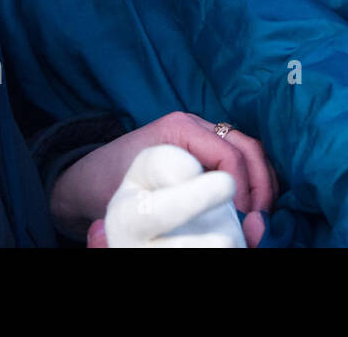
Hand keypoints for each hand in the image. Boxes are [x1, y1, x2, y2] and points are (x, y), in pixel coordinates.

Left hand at [51, 111, 275, 243]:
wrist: (84, 179)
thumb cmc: (105, 186)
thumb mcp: (133, 195)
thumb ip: (168, 206)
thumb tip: (219, 222)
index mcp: (178, 129)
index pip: (227, 152)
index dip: (240, 187)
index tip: (240, 218)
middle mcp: (194, 124)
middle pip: (246, 145)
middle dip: (260, 183)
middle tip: (258, 219)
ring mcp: (202, 133)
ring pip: (249, 148)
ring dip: (262, 181)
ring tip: (261, 214)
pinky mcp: (204, 147)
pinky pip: (239, 156)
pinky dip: (253, 178)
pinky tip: (254, 205)